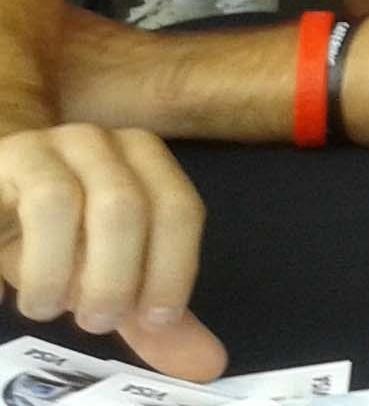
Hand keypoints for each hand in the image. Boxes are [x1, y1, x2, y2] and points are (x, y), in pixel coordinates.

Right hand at [0, 123, 226, 380]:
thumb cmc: (64, 234)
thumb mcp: (113, 273)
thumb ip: (154, 316)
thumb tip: (208, 363)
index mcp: (144, 160)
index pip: (179, 209)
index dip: (173, 271)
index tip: (155, 321)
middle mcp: (100, 144)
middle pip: (123, 207)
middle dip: (113, 278)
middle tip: (97, 321)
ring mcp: (45, 147)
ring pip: (57, 200)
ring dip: (53, 271)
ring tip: (47, 306)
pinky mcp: (1, 163)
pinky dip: (7, 264)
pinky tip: (3, 298)